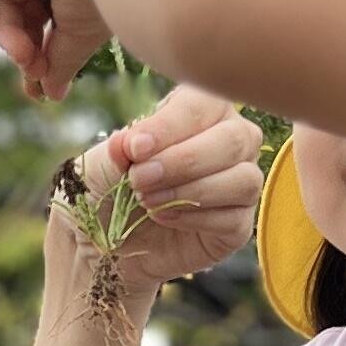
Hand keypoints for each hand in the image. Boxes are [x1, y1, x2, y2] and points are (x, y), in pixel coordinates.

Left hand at [0, 0, 110, 98]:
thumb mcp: (77, 34)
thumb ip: (59, 62)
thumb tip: (51, 94)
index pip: (37, 27)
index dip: (34, 56)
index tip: (39, 84)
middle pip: (15, 20)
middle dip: (20, 47)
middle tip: (32, 64)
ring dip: (4, 33)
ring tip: (21, 49)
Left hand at [61, 82, 261, 301]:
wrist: (102, 241)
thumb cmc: (107, 187)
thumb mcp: (101, 161)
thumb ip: (120, 147)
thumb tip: (131, 142)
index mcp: (201, 110)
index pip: (205, 104)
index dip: (171, 126)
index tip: (135, 149)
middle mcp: (231, 140)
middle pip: (235, 140)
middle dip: (184, 161)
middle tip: (139, 180)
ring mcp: (240, 182)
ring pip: (244, 180)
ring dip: (191, 191)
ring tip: (148, 201)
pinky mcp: (238, 224)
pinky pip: (236, 218)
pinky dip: (196, 219)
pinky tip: (165, 218)